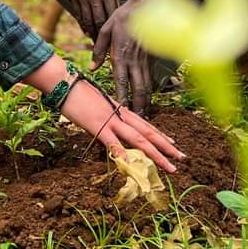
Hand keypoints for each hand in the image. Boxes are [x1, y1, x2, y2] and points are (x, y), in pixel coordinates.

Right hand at [61, 75, 184, 172]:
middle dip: (167, 147)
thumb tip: (110, 126)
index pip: (145, 124)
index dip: (161, 135)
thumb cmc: (77, 92)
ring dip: (156, 155)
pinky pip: (113, 143)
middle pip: (148, 133)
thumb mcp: (97, 104)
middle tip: (183, 158)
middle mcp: (120, 115)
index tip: (173, 144)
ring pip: (138, 140)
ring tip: (169, 167)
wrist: (64, 81)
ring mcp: (110, 120)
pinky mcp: (97, 126)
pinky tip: (132, 165)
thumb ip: (106, 115)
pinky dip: (123, 154)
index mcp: (120, 109)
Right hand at [66, 0, 120, 38]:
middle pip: (98, 20)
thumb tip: (117, 16)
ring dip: (91, 32)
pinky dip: (82, 24)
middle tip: (106, 47)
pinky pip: (78, 14)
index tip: (115, 39)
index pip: (110, 15)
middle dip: (102, 35)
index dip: (112, 29)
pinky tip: (86, 30)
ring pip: (87, 20)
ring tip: (96, 42)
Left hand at [91, 3, 151, 113]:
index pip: (121, 81)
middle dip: (139, 106)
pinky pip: (151, 79)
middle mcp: (133, 61)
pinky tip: (147, 100)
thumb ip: (98, 51)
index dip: (122, 97)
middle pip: (138, 89)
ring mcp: (144, 61)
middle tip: (137, 120)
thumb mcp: (104, 31)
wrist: (144, 7)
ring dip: (146, 101)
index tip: (121, 111)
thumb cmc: (121, 18)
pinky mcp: (150, 59)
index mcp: (120, 55)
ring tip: (144, 115)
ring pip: (147, 86)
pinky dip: (150, 91)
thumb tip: (93, 68)